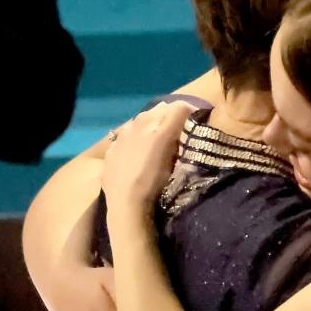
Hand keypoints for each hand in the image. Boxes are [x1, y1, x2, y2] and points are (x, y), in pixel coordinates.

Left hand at [102, 101, 192, 218]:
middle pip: (160, 110)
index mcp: (155, 123)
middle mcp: (137, 124)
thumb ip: (184, 135)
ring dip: (153, 126)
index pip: (180, 106)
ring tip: (160, 143)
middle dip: (172, 117)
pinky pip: (126, 137)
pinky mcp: (111, 151)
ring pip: (142, 121)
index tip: (199, 125)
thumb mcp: (178, 157)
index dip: (192, 113)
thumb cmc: (156, 181)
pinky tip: (139, 155)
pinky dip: (136, 140)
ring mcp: (121, 137)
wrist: (126, 203)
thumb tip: (193, 120)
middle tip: (181, 133)